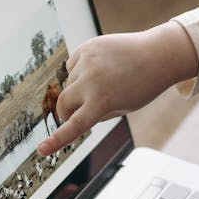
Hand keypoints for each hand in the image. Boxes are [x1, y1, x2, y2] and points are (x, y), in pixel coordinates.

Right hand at [36, 21, 198, 153]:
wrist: (158, 54)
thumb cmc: (142, 86)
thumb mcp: (121, 108)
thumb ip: (94, 111)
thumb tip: (70, 108)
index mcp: (103, 102)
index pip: (75, 126)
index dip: (56, 140)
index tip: (41, 150)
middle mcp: (92, 81)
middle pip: (64, 103)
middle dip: (67, 111)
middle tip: (76, 112)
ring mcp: (88, 62)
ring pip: (69, 83)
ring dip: (78, 88)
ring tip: (104, 82)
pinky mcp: (87, 47)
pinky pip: (72, 65)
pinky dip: (80, 71)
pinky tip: (97, 69)